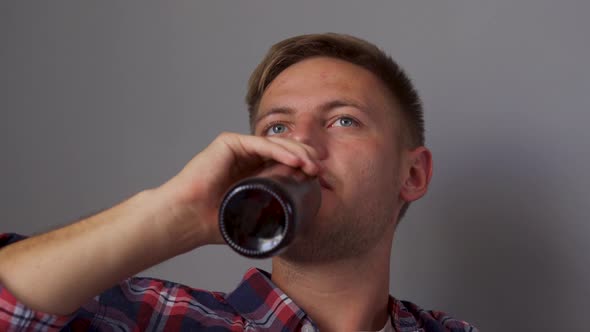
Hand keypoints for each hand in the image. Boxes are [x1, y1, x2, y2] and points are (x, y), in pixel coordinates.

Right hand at [157, 132, 321, 246]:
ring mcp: (238, 148)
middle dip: (304, 157)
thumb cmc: (213, 222)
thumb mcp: (251, 219)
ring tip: (311, 166)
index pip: (283, 161)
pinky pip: (260, 144)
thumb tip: (293, 232)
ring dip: (297, 153)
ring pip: (275, 144)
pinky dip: (279, 151)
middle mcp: (246, 156)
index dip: (302, 165)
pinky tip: (295, 160)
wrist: (187, 219)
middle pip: (283, 149)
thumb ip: (268, 218)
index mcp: (252, 171)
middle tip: (319, 170)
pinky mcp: (228, 143)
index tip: (318, 178)